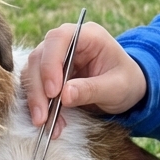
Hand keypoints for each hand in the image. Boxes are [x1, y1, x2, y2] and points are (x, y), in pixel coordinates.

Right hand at [23, 22, 146, 134]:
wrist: (127, 88)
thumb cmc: (126, 82)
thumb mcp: (116, 87)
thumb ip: (91, 89)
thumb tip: (64, 95)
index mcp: (87, 35)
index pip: (59, 39)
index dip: (50, 63)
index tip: (53, 92)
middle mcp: (67, 42)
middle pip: (39, 57)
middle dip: (38, 88)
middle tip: (42, 116)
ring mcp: (55, 57)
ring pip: (32, 73)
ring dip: (35, 99)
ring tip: (45, 123)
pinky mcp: (49, 73)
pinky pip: (36, 87)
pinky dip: (39, 105)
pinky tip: (49, 123)